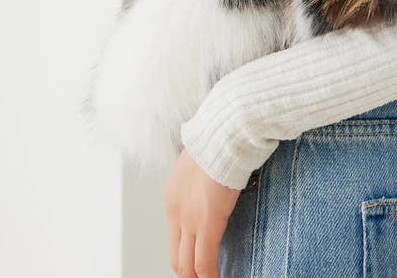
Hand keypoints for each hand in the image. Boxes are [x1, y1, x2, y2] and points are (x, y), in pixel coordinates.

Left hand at [164, 148, 242, 276]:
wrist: (223, 133)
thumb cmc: (219, 139)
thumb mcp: (201, 161)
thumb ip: (202, 177)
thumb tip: (213, 182)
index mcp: (173, 195)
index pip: (175, 235)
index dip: (186, 252)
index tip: (197, 259)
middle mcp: (175, 211)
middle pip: (177, 256)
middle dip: (188, 271)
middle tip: (200, 276)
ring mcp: (189, 220)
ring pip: (187, 264)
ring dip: (197, 276)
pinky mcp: (207, 224)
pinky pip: (205, 263)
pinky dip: (211, 276)